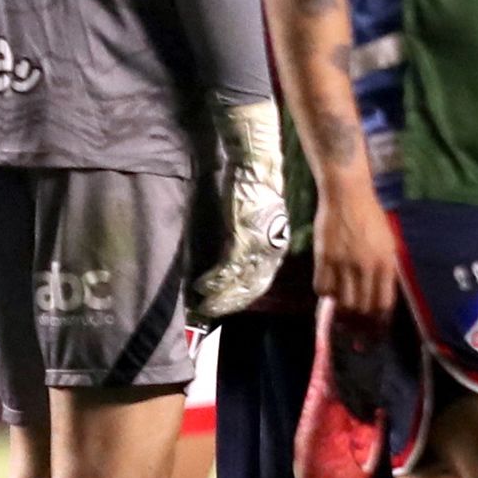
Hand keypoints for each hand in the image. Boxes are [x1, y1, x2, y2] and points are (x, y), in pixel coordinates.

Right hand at [187, 98, 293, 322]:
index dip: (242, 297)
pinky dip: (213, 281)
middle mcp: (270, 249)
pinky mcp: (241, 236)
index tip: (227, 307)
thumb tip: (238, 262)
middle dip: (229, 302)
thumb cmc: (254, 189)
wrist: (255, 165)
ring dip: (219, 296)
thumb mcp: (258, 220)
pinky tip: (201, 287)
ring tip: (204, 306)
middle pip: (250, 286)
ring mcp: (256, 244)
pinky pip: (227, 267)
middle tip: (211, 312)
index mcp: (275, 246)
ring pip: (238, 281)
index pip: (260, 282)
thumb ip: (251, 242)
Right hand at [312, 171, 402, 321]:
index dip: (379, 321)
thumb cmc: (372, 216)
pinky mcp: (323, 258)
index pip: (383, 304)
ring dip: (341, 312)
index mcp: (385, 263)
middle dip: (360, 323)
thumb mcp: (389, 243)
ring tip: (341, 315)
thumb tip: (380, 297)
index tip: (375, 330)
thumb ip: (386, 270)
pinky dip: (325, 294)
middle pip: (361, 308)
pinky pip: (322, 287)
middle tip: (356, 330)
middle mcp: (365, 267)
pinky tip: (329, 291)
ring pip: (341, 302)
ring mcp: (343, 263)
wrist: (347, 195)